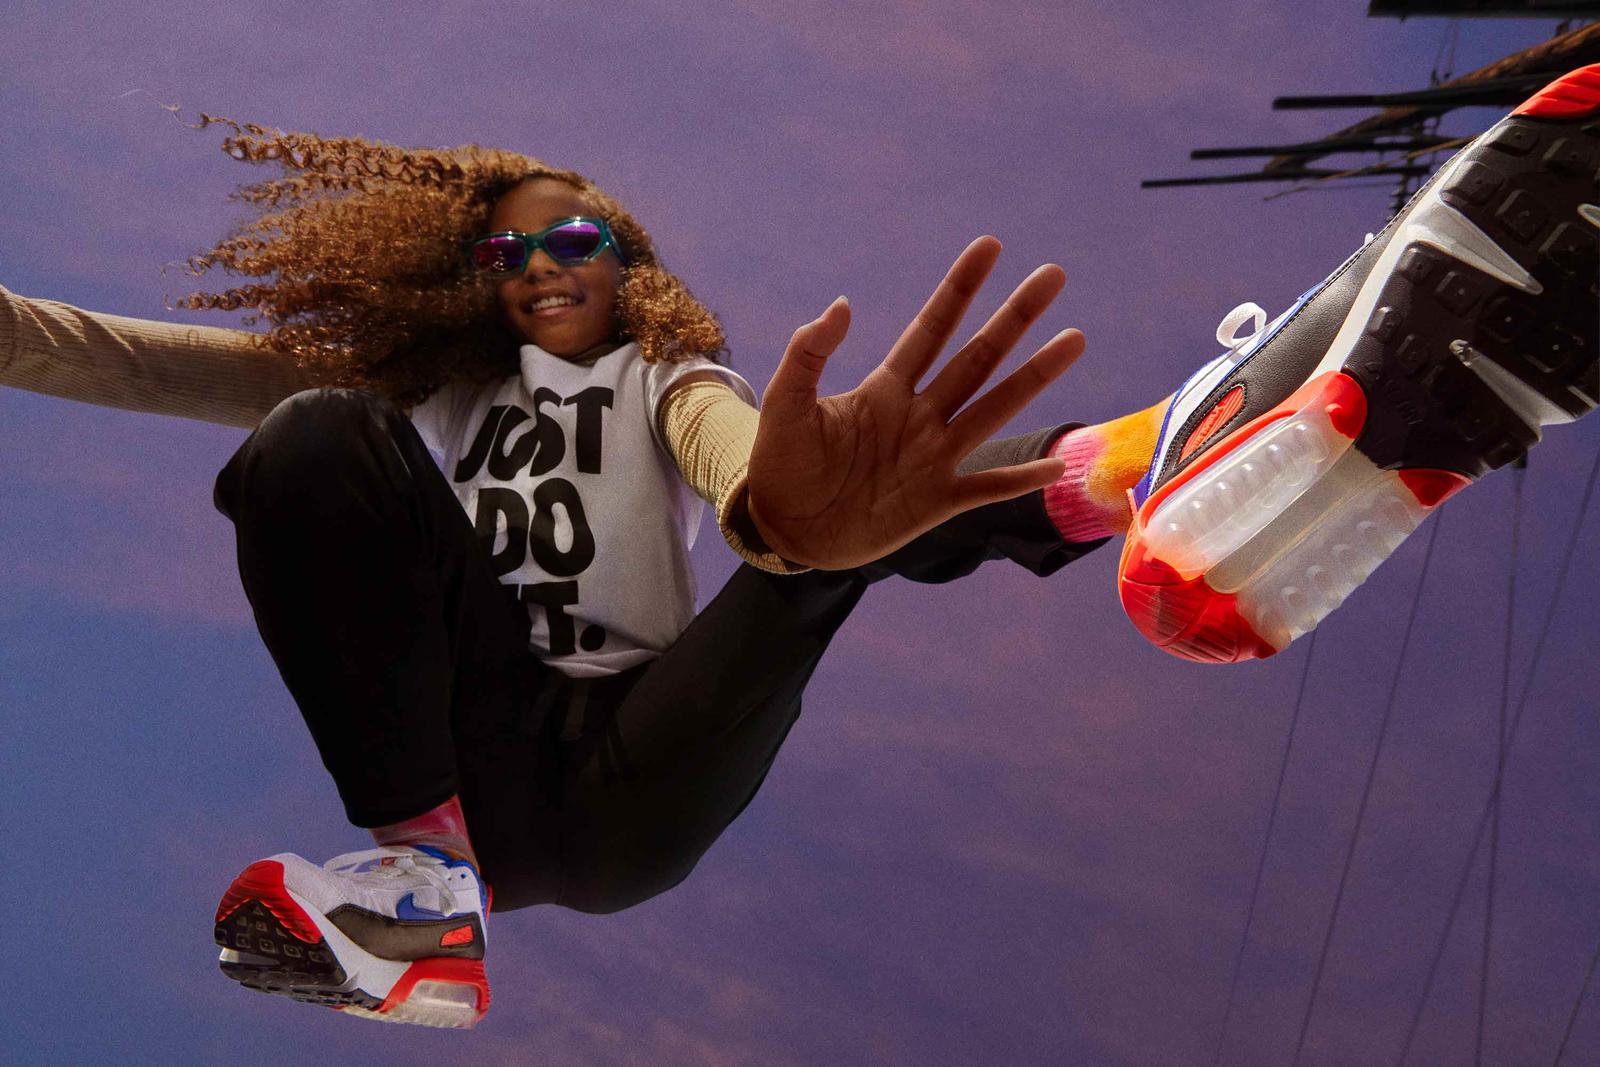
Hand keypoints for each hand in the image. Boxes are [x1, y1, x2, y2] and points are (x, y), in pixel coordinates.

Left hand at [747, 235, 1084, 569]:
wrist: (783, 529)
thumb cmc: (781, 464)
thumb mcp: (784, 404)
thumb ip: (808, 355)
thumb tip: (841, 305)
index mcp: (885, 388)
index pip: (931, 328)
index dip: (959, 288)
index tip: (989, 246)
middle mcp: (920, 416)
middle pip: (977, 358)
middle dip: (1014, 317)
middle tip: (1052, 274)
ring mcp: (933, 458)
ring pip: (994, 409)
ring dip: (1034, 376)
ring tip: (1073, 340)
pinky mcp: (937, 502)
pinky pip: (987, 488)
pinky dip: (1020, 481)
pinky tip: (1057, 465)